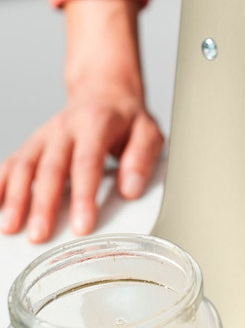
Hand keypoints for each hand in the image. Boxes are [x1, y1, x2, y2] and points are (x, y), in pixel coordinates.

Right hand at [0, 0, 163, 242]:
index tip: (82, 226)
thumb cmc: (127, 119)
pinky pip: (9, 165)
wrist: (104, 92)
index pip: (87, 162)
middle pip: (51, 168)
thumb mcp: (148, 132)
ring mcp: (44, 136)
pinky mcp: (31, 145)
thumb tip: (130, 190)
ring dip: (15, 199)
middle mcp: (64, 128)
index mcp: (96, 123)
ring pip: (24, 167)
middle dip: (43, 204)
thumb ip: (141, 159)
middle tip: (40, 236)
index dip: (83, 195)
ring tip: (11, 229)